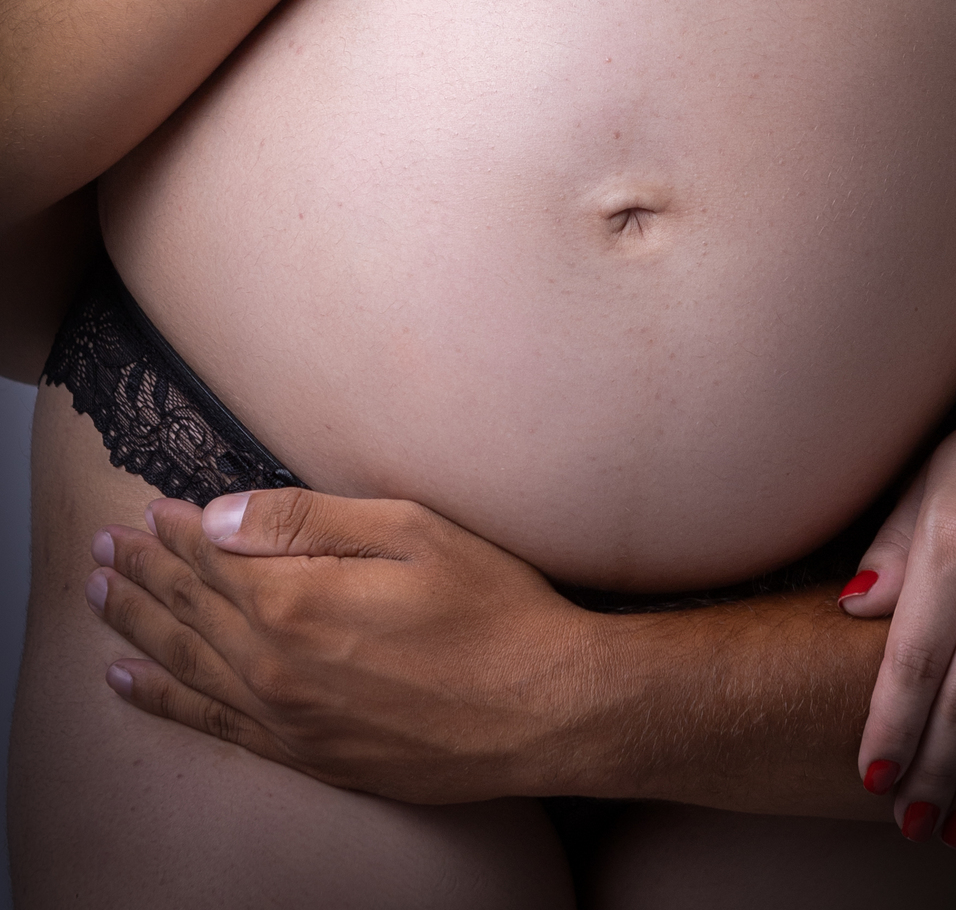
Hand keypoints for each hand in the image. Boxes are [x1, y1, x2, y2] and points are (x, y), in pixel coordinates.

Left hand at [86, 489, 608, 802]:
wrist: (546, 710)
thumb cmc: (491, 608)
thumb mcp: (411, 531)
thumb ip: (308, 521)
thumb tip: (218, 514)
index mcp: (298, 600)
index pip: (214, 554)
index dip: (177, 528)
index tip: (149, 508)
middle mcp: (276, 666)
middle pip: (190, 608)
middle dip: (142, 571)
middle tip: (102, 544)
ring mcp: (288, 720)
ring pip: (188, 665)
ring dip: (137, 626)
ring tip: (98, 595)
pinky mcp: (309, 757)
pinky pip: (213, 727)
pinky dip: (164, 702)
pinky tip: (130, 682)